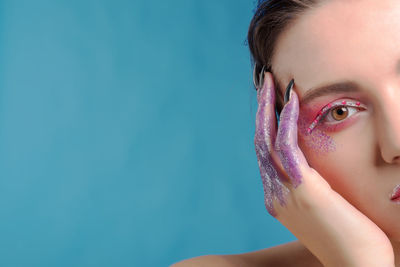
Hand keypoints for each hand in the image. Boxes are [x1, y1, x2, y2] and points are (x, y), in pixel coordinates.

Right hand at [254, 71, 394, 266]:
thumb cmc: (352, 240)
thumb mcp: (325, 210)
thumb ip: (312, 189)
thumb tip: (317, 170)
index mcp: (278, 197)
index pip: (266, 153)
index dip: (267, 124)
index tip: (274, 101)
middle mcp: (274, 193)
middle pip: (260, 141)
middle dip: (262, 109)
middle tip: (266, 82)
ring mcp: (284, 192)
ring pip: (266, 140)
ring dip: (269, 107)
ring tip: (273, 81)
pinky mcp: (302, 190)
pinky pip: (287, 148)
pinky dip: (286, 121)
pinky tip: (292, 100)